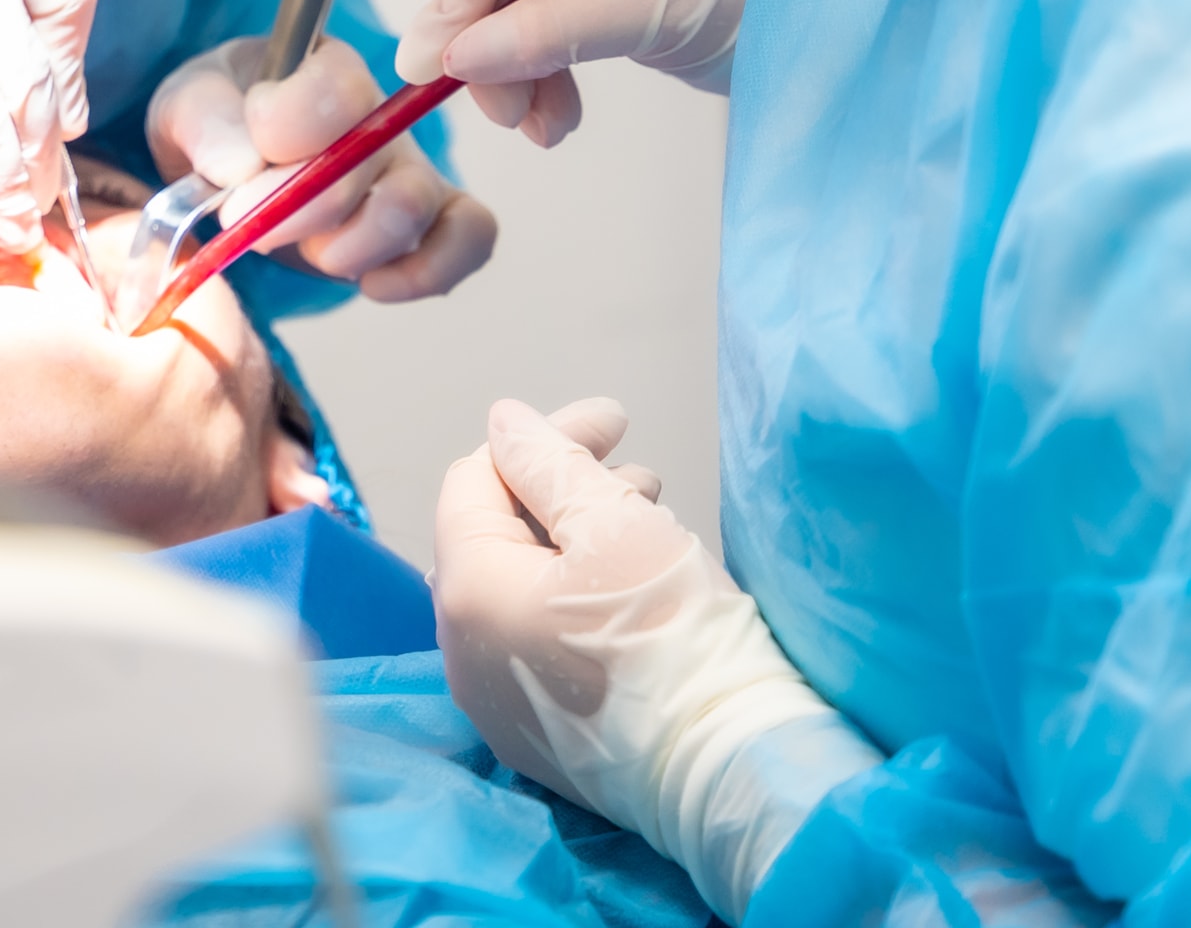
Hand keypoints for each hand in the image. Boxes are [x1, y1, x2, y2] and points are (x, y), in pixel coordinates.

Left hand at [146, 33, 495, 299]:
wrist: (235, 171)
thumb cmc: (219, 124)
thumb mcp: (189, 106)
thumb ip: (207, 121)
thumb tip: (241, 164)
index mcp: (325, 67)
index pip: (336, 89)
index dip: (286, 132)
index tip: (237, 165)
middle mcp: (381, 112)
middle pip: (370, 157)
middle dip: (298, 207)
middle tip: (248, 224)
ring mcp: (410, 166)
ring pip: (413, 204)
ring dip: (350, 246)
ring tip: (307, 250)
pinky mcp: (429, 221)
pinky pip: (470, 237)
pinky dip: (426, 271)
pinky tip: (372, 285)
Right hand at [394, 0, 783, 140]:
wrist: (818, 12)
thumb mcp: (658, 7)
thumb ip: (555, 29)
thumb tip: (460, 57)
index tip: (458, 64)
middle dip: (485, 43)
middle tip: (504, 111)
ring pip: (493, 3)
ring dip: (508, 71)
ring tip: (543, 124)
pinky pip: (522, 24)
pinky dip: (531, 73)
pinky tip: (556, 112)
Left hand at [433, 398, 876, 922]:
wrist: (728, 769)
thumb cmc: (673, 638)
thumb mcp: (617, 524)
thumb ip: (549, 462)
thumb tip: (503, 422)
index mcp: (468, 592)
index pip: (473, 481)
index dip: (542, 438)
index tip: (615, 421)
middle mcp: (462, 650)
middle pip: (496, 534)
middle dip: (564, 488)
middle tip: (641, 473)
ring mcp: (494, 699)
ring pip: (521, 586)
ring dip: (577, 539)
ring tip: (650, 518)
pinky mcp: (533, 732)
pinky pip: (536, 637)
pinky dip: (575, 596)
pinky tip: (632, 584)